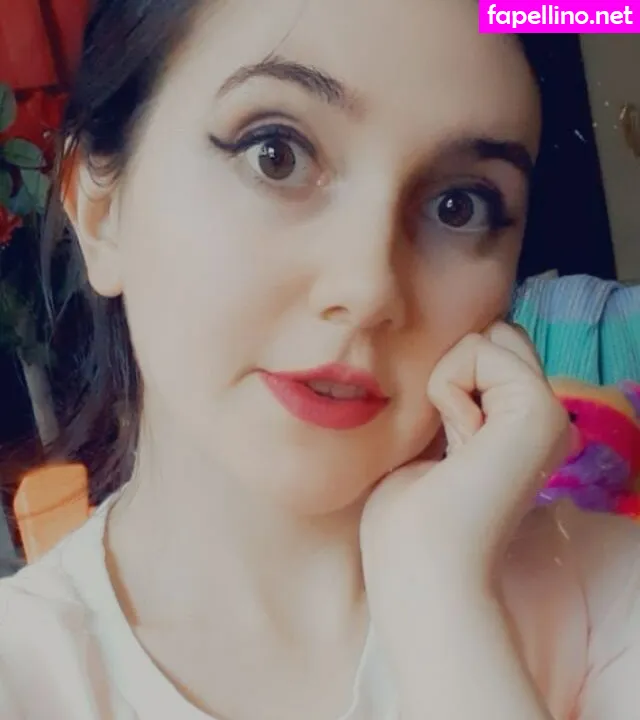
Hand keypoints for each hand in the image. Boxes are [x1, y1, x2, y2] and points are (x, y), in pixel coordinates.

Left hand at [361, 322, 568, 585]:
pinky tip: (459, 441)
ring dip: (446, 381)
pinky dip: (448, 387)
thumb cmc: (408, 518)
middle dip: (453, 369)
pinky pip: (478, 350)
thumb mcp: (428, 444)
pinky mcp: (539, 410)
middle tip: (448, 435)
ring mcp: (547, 414)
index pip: (487, 353)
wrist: (420, 564)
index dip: (450, 374)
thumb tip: (442, 359)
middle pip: (492, 336)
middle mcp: (539, 419)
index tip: (441, 435)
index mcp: (516, 430)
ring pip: (485, 338)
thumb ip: (451, 400)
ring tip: (454, 443)